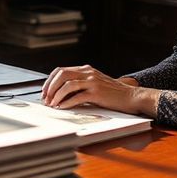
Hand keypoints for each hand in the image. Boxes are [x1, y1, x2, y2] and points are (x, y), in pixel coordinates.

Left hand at [41, 64, 158, 115]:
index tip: (45, 92)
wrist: (131, 97)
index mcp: (86, 69)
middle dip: (50, 87)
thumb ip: (81, 85)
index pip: (61, 70)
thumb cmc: (113, 94)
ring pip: (67, 85)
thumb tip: (61, 94)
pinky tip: (62, 108)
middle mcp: (88, 72)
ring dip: (56, 95)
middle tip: (45, 99)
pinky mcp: (97, 93)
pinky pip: (77, 97)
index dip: (50, 81)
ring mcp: (93, 82)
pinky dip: (66, 103)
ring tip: (52, 104)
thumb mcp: (95, 84)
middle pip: (62, 75)